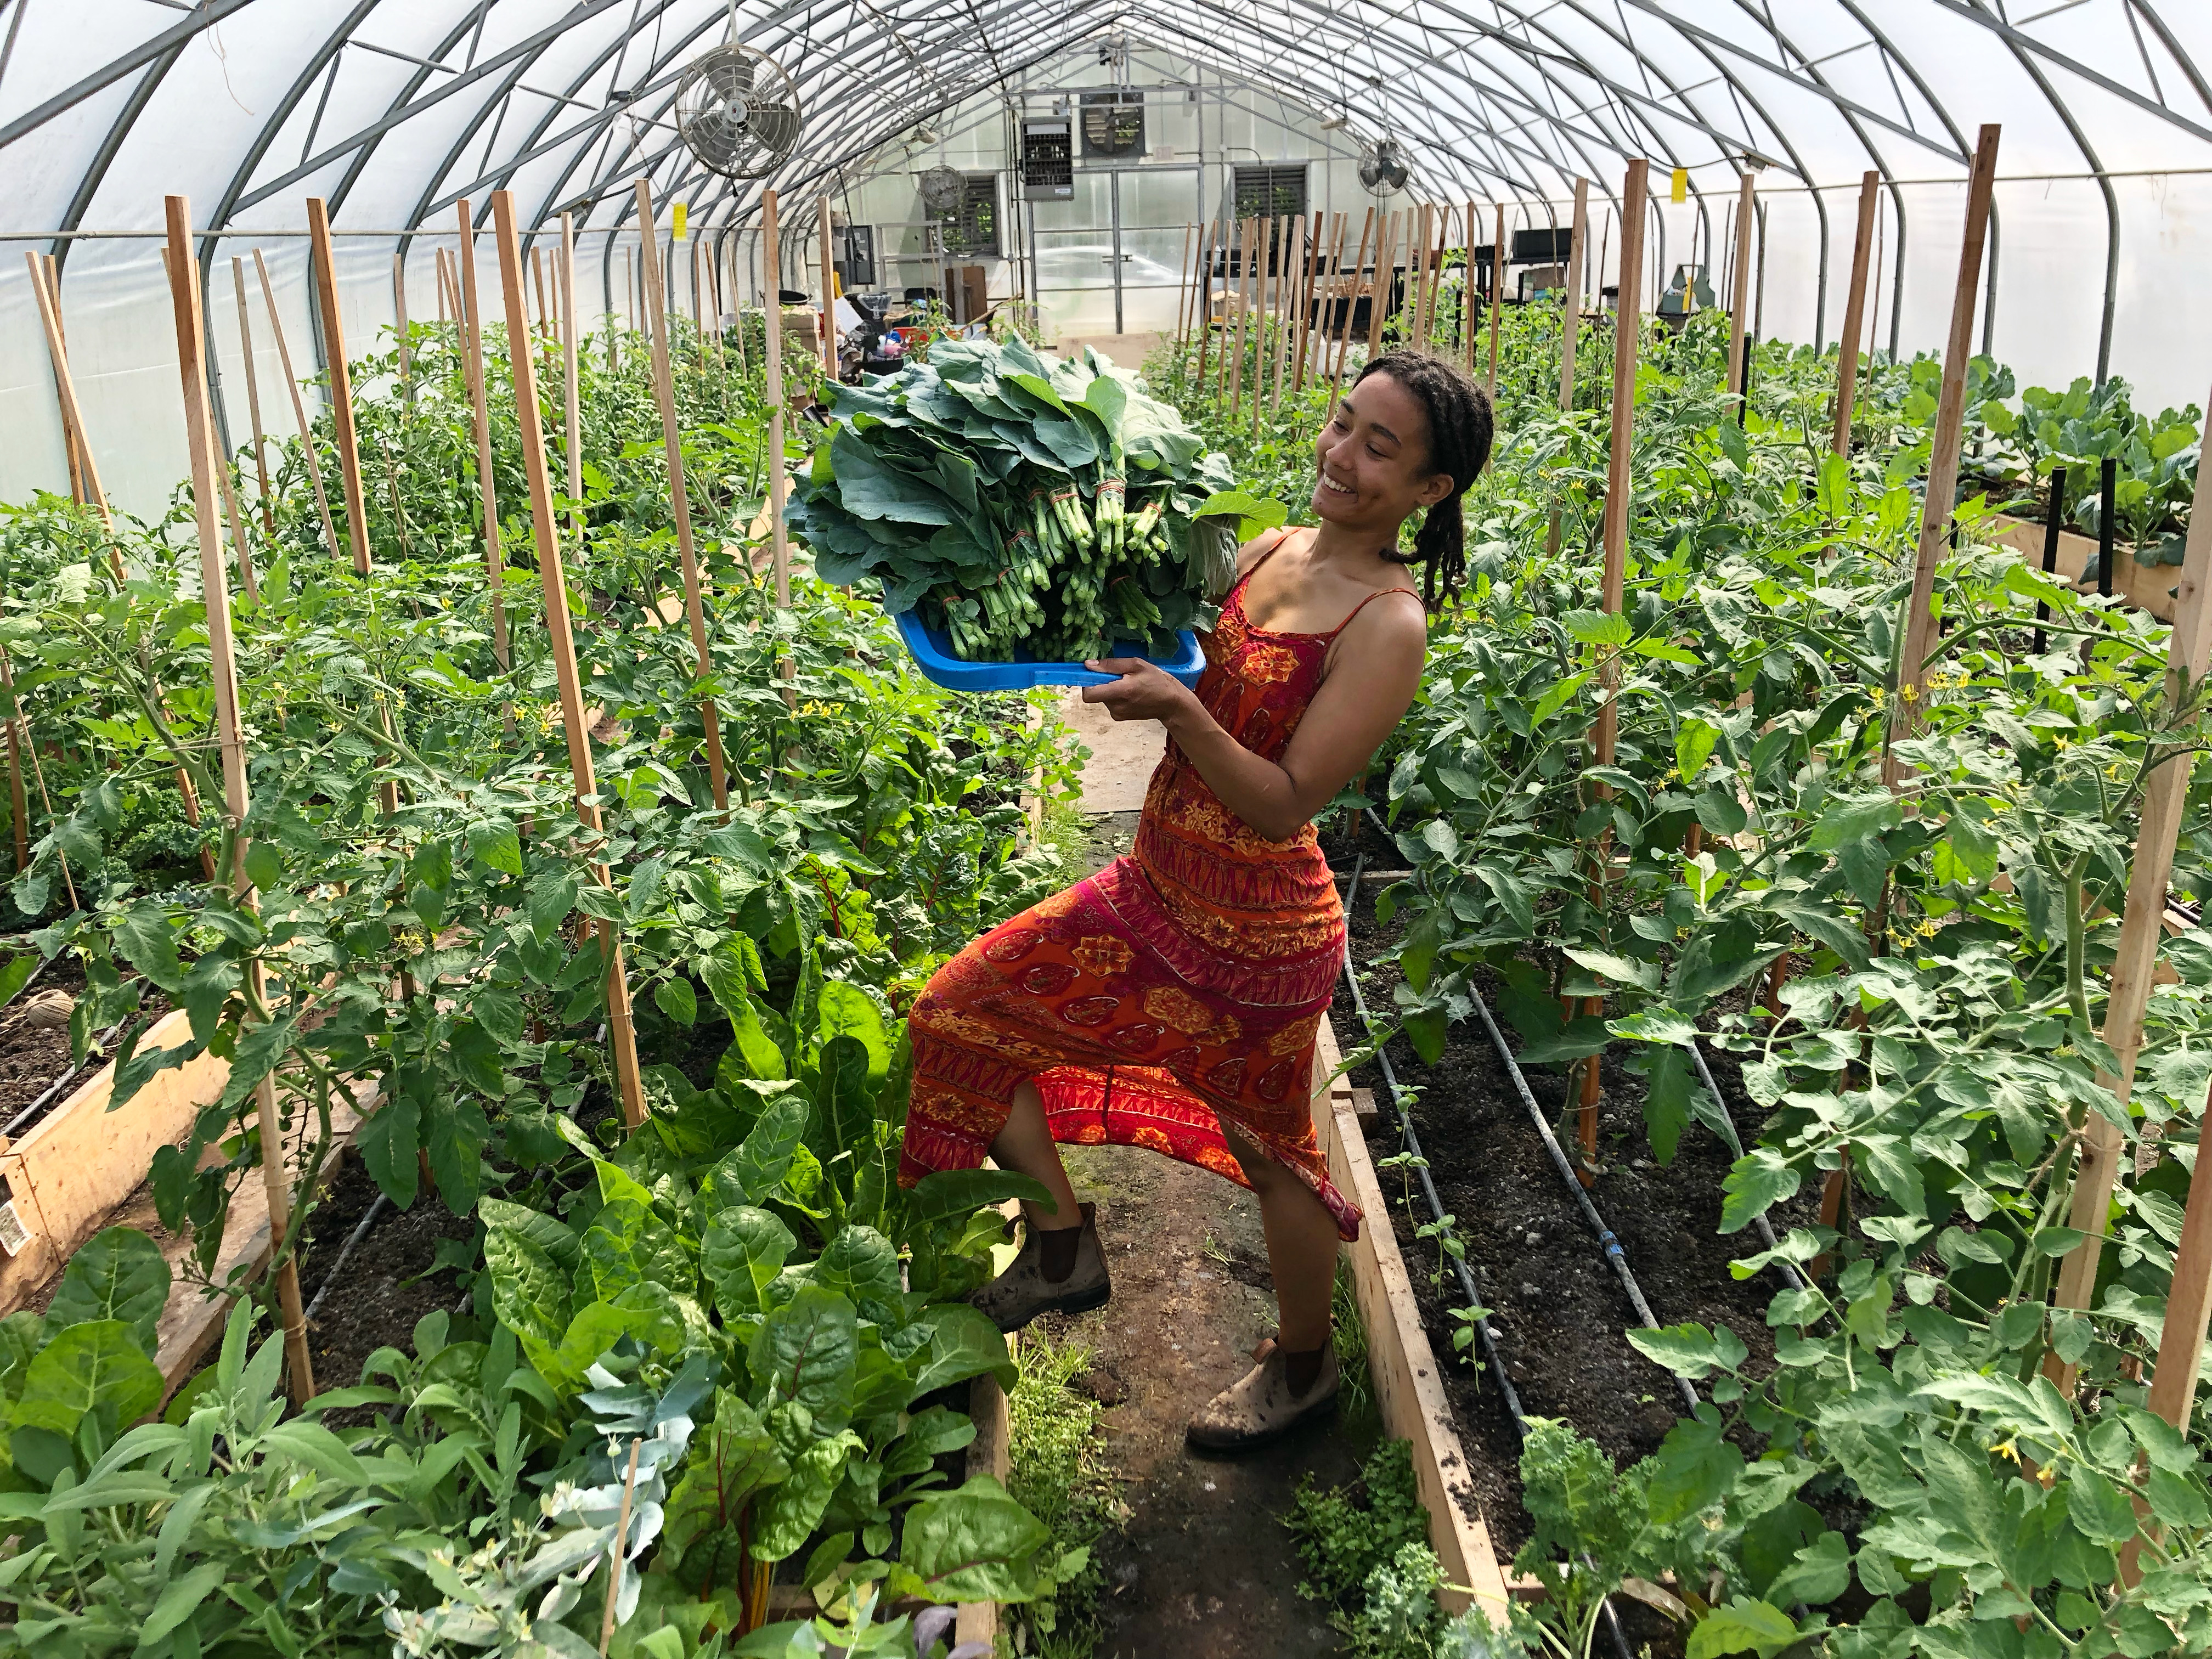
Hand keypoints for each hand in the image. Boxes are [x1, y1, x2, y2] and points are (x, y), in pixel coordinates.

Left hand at [1080, 658, 1197, 724]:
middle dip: (1102, 682)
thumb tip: (1088, 664)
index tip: (1093, 673)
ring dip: (1109, 689)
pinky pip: (1109, 703)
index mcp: (1121, 692)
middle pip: (1095, 693)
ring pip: (1102, 697)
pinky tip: (1129, 693)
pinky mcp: (1119, 717)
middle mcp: (1116, 706)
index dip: (1086, 682)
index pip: (1089, 694)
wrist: (1171, 703)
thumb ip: (1111, 665)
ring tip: (1128, 683)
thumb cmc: (1157, 680)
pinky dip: (1115, 696)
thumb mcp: (1136, 665)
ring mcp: (1117, 713)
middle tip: (1119, 676)